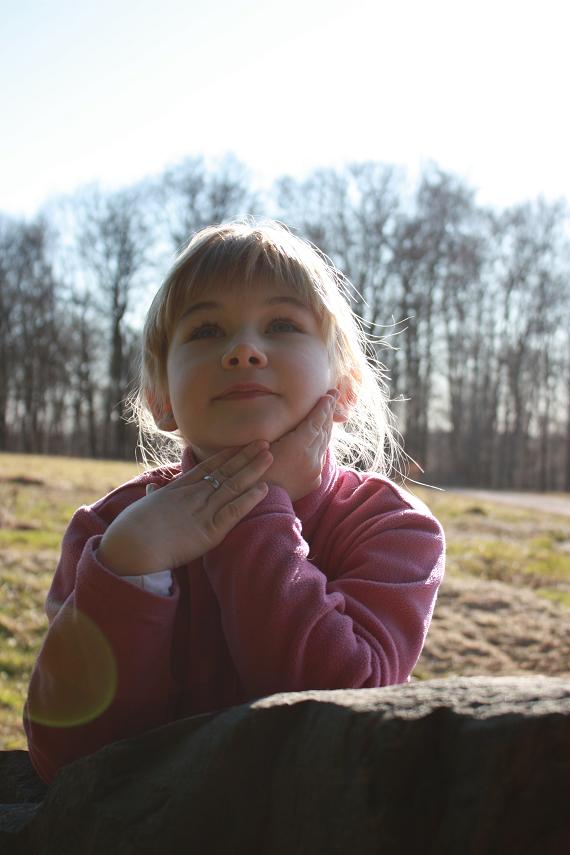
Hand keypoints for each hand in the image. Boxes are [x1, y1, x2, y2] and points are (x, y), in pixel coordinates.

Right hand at [97, 441, 272, 575]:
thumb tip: (153, 487)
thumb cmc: (130, 529)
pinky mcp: (209, 531)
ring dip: (252, 471)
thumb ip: (154, 495)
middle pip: (224, 472)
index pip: (206, 467)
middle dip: (245, 457)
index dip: (226, 456)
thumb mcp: (144, 505)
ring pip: (232, 486)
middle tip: (263, 442)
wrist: (130, 546)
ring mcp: (202, 511)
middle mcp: (193, 495)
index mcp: (178, 489)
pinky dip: (249, 499)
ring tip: (269, 456)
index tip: (240, 445)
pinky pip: (233, 512)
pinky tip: (263, 488)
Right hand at [265, 392, 336, 501]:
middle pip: (323, 430)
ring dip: (327, 427)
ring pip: (324, 443)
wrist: (261, 503)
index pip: (315, 421)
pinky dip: (321, 445)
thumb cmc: (254, 471)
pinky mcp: (315, 480)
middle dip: (328, 412)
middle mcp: (311, 458)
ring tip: (329, 412)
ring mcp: (315, 470)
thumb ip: (281, 429)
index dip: (323, 406)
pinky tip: (321, 437)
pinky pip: (320, 457)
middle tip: (334, 395)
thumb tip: (292, 414)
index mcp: (297, 446)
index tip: (329, 394)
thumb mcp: (262, 445)